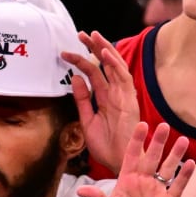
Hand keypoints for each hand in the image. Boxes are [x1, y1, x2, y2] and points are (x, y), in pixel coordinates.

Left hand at [66, 31, 137, 176]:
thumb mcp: (87, 121)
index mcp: (105, 98)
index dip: (81, 61)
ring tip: (93, 36)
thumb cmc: (107, 146)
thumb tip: (74, 79)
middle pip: (105, 65)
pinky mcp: (129, 101)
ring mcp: (123, 96)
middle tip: (82, 34)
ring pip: (115, 66)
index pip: (94, 73)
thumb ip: (82, 100)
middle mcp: (115, 94)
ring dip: (105, 49)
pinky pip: (123, 78)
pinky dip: (115, 64)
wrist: (120, 162)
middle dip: (95, 47)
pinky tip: (105, 53)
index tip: (66, 53)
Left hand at [78, 122, 191, 196]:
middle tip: (164, 125)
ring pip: (167, 168)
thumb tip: (80, 190)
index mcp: (126, 181)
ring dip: (175, 155)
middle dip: (157, 142)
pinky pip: (178, 186)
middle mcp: (143, 182)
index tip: (141, 124)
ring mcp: (157, 191)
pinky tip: (191, 163)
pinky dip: (184, 175)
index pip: (131, 156)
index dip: (136, 141)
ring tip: (183, 140)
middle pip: (151, 158)